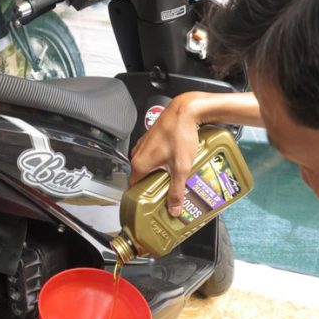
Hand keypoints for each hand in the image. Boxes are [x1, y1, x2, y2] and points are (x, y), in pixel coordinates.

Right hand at [130, 91, 261, 216]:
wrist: (185, 110)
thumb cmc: (180, 134)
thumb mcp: (181, 168)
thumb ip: (176, 191)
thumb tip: (173, 208)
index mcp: (139, 163)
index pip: (133, 187)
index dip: (141, 197)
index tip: (149, 205)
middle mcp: (138, 153)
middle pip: (141, 177)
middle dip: (152, 186)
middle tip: (165, 194)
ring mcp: (144, 144)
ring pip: (147, 165)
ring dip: (157, 173)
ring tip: (171, 179)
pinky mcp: (151, 138)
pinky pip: (152, 155)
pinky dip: (160, 162)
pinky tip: (173, 163)